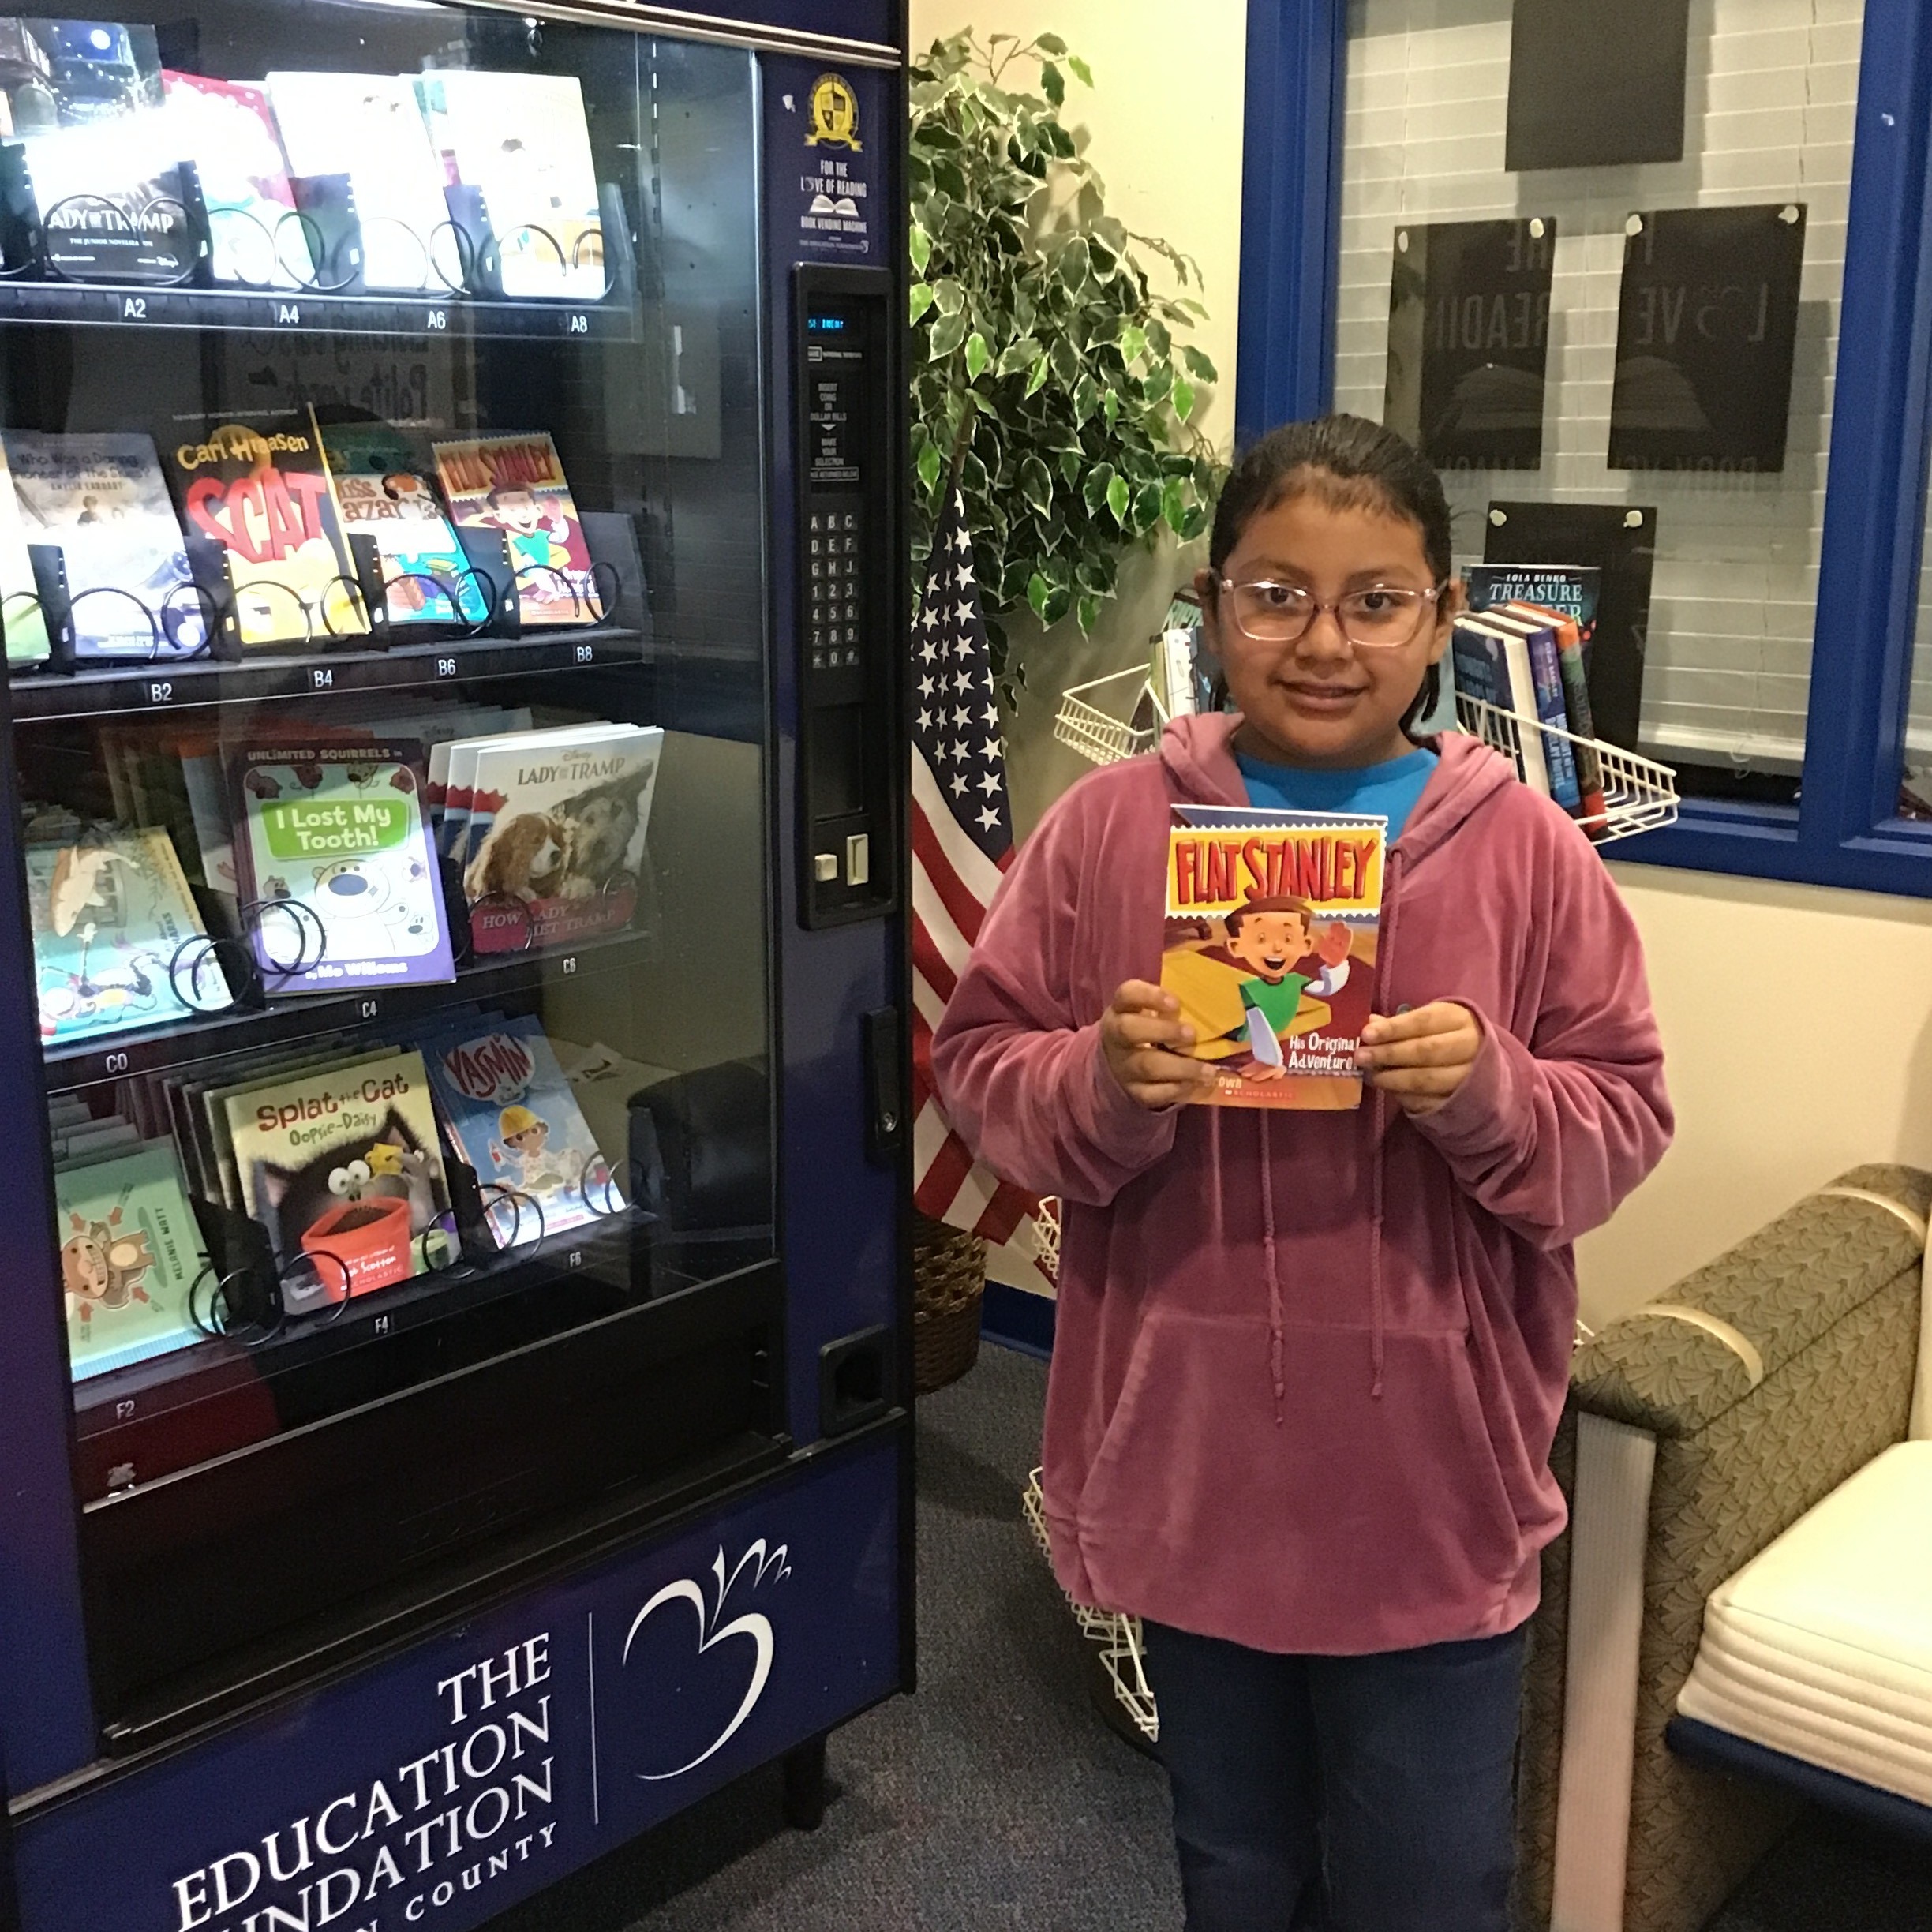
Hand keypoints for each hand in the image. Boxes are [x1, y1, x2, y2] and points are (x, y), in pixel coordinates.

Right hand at [1100, 979, 1214, 1110]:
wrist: (1120, 1064)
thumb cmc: (1146, 1029)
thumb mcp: (1149, 1012)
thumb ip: (1171, 1007)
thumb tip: (1212, 1002)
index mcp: (1121, 1010)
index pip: (1127, 994)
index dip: (1149, 996)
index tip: (1175, 1002)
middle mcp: (1117, 1038)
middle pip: (1129, 1030)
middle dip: (1163, 1031)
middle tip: (1191, 1034)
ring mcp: (1123, 1067)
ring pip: (1147, 1066)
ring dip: (1182, 1067)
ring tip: (1208, 1069)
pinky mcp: (1135, 1092)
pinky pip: (1155, 1093)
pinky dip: (1179, 1089)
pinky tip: (1198, 1084)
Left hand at [1356, 1002, 1482, 1116]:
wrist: (1485, 1067)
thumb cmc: (1447, 1037)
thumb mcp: (1430, 1022)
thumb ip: (1401, 1023)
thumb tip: (1370, 1023)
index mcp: (1460, 1019)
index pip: (1424, 1021)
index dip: (1394, 1028)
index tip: (1366, 1034)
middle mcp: (1470, 1046)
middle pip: (1426, 1050)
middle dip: (1389, 1054)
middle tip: (1361, 1057)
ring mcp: (1469, 1077)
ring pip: (1426, 1079)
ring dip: (1393, 1078)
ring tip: (1371, 1075)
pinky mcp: (1462, 1101)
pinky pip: (1428, 1101)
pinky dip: (1404, 1096)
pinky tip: (1388, 1090)